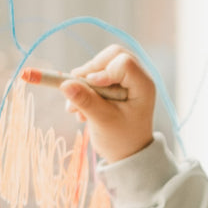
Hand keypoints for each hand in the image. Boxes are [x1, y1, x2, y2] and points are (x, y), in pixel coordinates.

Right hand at [61, 46, 157, 164]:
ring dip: (83, 81)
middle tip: (75, 87)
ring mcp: (126, 79)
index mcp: (143, 86)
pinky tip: (79, 109)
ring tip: (74, 108)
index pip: (123, 62)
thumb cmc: (121, 139)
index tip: (92, 86)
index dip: (104, 71)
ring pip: (101, 63)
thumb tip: (65, 84)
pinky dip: (84, 87)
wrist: (127, 153)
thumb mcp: (102, 121)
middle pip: (111, 55)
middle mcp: (138, 78)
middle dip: (90, 70)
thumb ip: (85, 101)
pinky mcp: (115, 82)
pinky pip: (96, 73)